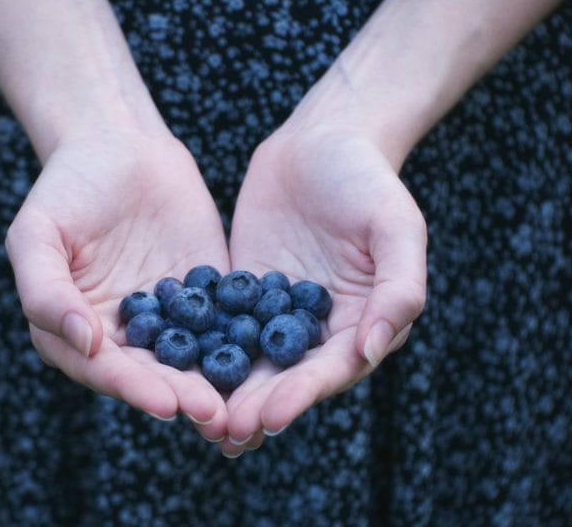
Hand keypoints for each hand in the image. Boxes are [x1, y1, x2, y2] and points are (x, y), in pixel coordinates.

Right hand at [5, 128, 229, 438]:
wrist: (122, 145)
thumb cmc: (68, 187)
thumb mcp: (37, 233)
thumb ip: (45, 290)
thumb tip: (84, 342)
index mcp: (74, 329)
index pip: (104, 369)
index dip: (133, 388)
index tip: (166, 404)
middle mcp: (122, 334)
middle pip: (152, 374)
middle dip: (182, 395)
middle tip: (214, 415)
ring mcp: (167, 317)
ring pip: (191, 358)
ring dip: (215, 384)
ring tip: (240, 406)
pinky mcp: (205, 295)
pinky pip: (223, 322)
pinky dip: (242, 342)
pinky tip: (267, 359)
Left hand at [220, 128, 426, 455]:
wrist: (322, 139)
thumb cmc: (368, 179)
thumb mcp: (397, 227)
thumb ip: (397, 288)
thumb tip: (372, 350)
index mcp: (361, 322)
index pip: (330, 370)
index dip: (301, 395)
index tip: (269, 417)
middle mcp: (318, 327)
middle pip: (286, 376)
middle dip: (256, 406)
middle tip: (222, 432)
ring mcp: (277, 311)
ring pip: (251, 361)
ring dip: (227, 392)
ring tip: (197, 420)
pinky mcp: (244, 291)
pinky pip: (221, 324)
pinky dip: (202, 349)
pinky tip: (174, 370)